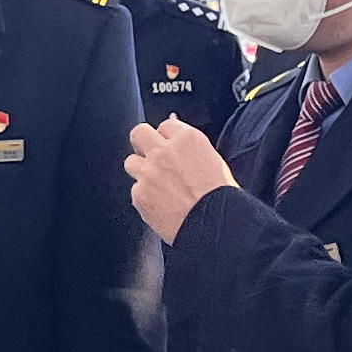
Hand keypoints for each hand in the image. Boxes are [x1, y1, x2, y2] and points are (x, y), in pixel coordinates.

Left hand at [125, 119, 237, 242]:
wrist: (214, 226)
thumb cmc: (221, 199)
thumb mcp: (214, 163)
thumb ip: (192, 152)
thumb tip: (182, 152)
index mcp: (188, 140)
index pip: (166, 125)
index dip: (166, 138)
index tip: (167, 146)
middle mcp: (164, 152)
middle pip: (139, 133)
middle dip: (143, 143)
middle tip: (150, 156)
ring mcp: (148, 172)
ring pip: (130, 161)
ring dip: (140, 171)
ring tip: (155, 185)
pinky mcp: (139, 194)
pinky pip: (135, 190)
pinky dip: (144, 197)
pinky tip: (159, 205)